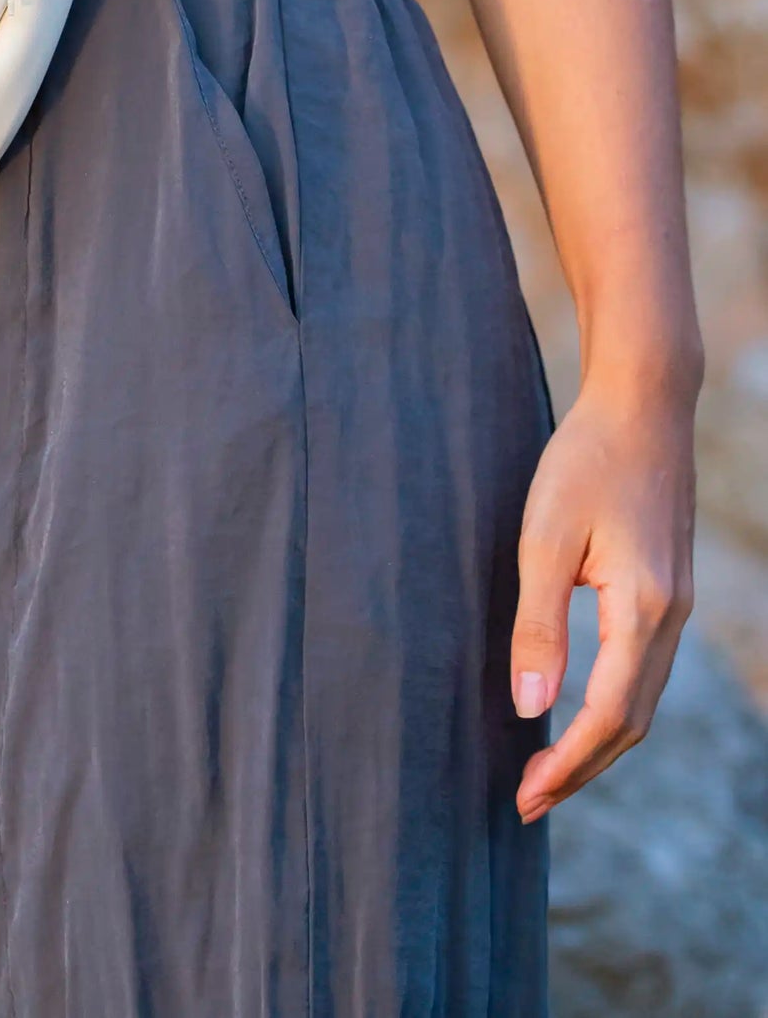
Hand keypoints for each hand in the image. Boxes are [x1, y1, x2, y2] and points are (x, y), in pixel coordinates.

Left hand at [511, 376, 695, 820]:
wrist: (642, 403)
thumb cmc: (586, 458)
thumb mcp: (544, 537)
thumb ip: (538, 625)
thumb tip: (529, 708)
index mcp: (644, 609)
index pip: (608, 715)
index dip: (568, 764)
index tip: (525, 796)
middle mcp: (672, 616)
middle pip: (633, 722)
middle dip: (582, 768)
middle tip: (529, 799)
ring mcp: (677, 603)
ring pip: (644, 699)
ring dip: (598, 741)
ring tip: (547, 767)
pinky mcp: (669, 588)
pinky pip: (646, 669)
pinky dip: (614, 704)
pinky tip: (577, 705)